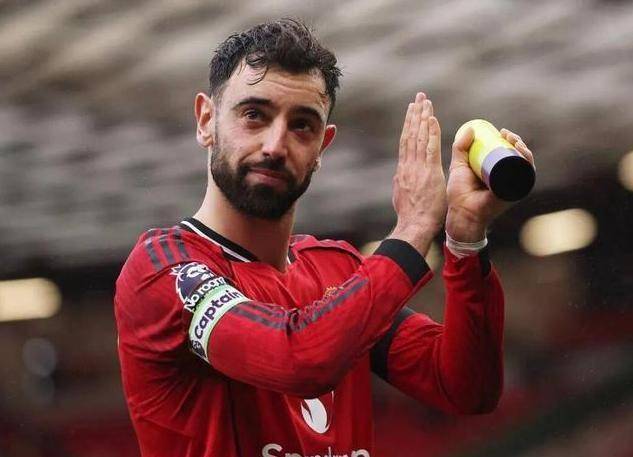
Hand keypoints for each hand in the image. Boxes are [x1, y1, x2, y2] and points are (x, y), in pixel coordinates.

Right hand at [390, 93, 446, 254]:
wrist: (414, 225)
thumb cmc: (412, 216)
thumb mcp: (403, 195)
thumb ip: (404, 183)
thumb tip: (402, 177)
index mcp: (403, 170)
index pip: (407, 141)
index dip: (410, 124)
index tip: (413, 110)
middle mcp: (408, 165)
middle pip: (411, 134)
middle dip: (415, 114)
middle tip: (419, 97)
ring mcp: (417, 167)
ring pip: (418, 136)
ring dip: (422, 117)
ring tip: (424, 101)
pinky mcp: (428, 171)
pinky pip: (429, 147)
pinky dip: (430, 132)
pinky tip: (431, 118)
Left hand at [446, 126, 534, 241]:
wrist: (462, 212)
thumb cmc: (459, 192)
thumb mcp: (459, 165)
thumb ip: (460, 148)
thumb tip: (470, 128)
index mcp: (495, 171)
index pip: (506, 152)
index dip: (508, 140)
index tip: (501, 131)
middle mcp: (506, 178)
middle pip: (517, 156)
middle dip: (516, 141)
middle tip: (506, 134)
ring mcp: (512, 185)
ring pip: (524, 163)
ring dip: (523, 149)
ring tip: (513, 140)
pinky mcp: (516, 192)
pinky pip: (527, 177)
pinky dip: (528, 163)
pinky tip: (524, 153)